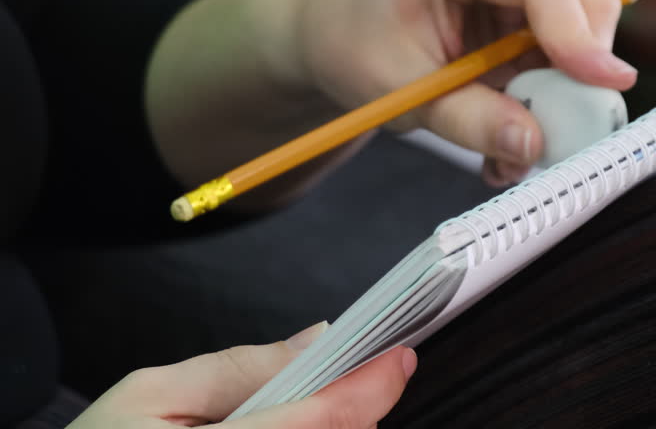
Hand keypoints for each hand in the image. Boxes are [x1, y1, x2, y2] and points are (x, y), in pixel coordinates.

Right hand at [67, 322, 416, 427]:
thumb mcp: (151, 393)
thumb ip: (239, 368)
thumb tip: (317, 341)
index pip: (317, 422)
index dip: (367, 388)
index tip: (399, 358)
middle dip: (353, 408)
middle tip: (351, 374)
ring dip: (339, 427)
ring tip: (316, 401)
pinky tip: (294, 423)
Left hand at [296, 0, 636, 185]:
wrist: (338, 32)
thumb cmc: (355, 46)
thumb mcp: (401, 90)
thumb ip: (468, 118)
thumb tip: (533, 145)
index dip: (577, 32)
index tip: (606, 85)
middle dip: (584, 66)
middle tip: (564, 130)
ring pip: (582, 28)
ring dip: (564, 93)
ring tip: (519, 146)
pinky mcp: (524, 11)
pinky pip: (562, 52)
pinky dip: (549, 96)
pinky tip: (513, 131)